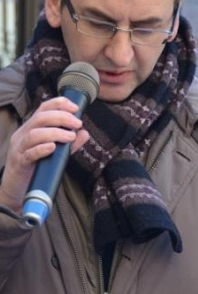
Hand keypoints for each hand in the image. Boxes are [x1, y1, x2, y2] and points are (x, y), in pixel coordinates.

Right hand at [0, 97, 88, 212]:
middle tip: (78, 123)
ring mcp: (19, 149)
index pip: (43, 109)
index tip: (76, 108)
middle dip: (61, 117)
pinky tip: (53, 148)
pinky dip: (42, 149)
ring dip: (55, 133)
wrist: (17, 189)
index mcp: (31, 128)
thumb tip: (84, 133)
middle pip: (40, 118)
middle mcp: (23, 135)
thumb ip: (70, 143)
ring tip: (70, 137)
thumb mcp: (55, 153)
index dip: (59, 104)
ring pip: (34, 134)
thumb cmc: (36, 167)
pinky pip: (29, 153)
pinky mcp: (19, 163)